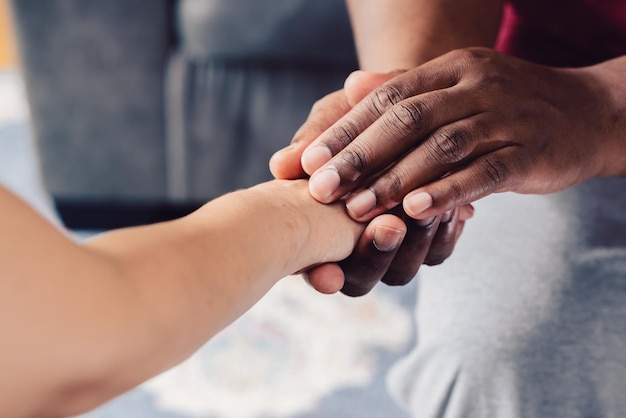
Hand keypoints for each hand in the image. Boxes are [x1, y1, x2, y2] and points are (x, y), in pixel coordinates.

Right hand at [271, 72, 472, 295]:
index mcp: (317, 232)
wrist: (413, 112)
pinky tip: (454, 205)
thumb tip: (279, 163)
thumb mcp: (340, 116)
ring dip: (413, 244)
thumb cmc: (360, 116)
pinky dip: (444, 231)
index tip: (328, 273)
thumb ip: (316, 139)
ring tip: (425, 210)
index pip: (317, 268)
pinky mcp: (430, 240)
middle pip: (361, 280)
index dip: (320, 275)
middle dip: (375, 255)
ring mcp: (394, 250)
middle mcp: (353, 250)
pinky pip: (438, 251)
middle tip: (388, 226)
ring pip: (402, 271)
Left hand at [300, 47, 625, 220]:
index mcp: (451, 69)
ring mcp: (507, 117)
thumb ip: (403, 89)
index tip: (307, 161)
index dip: (345, 129)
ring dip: (396, 179)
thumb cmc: (506, 105)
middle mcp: (476, 85)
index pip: (387, 97)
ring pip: (443, 147)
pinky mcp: (531, 153)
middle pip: (408, 119)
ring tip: (358, 209)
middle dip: (360, 155)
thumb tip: (349, 86)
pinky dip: (449, 190)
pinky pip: (485, 171)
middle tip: (321, 188)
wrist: (587, 111)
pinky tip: (416, 210)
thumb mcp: (456, 86)